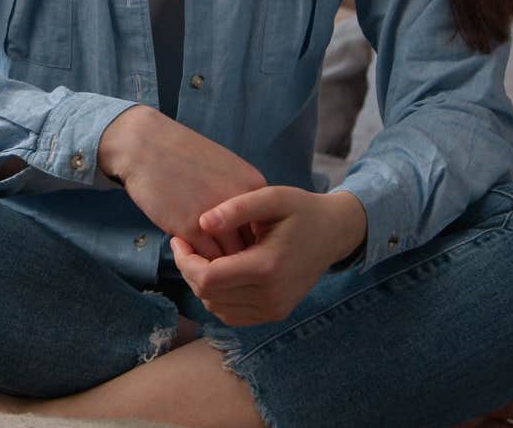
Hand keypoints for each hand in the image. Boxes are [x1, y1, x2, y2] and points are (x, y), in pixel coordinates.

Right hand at [99, 106, 267, 258]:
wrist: (145, 145)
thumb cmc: (182, 155)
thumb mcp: (224, 168)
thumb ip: (239, 196)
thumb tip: (243, 228)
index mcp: (255, 187)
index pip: (264, 231)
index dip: (251, 243)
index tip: (237, 248)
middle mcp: (241, 204)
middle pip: (251, 248)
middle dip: (239, 261)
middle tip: (225, 265)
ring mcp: (217, 218)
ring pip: (229, 261)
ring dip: (218, 267)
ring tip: (205, 265)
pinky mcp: (190, 228)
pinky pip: (204, 261)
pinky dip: (198, 264)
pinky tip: (189, 256)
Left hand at [170, 185, 365, 325]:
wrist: (333, 233)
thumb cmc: (301, 210)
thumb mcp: (272, 197)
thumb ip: (237, 207)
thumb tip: (202, 222)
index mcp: (267, 267)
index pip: (207, 278)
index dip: (184, 260)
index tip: (178, 239)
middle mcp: (271, 296)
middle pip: (208, 295)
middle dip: (189, 270)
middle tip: (186, 244)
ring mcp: (274, 309)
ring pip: (216, 307)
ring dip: (202, 284)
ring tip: (202, 255)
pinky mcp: (275, 314)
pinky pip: (231, 315)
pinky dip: (217, 297)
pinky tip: (219, 272)